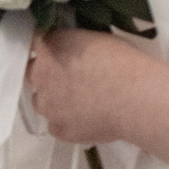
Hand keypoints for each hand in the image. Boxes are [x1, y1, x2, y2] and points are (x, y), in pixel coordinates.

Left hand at [25, 27, 151, 148]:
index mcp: (50, 47)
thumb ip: (74, 43)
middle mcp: (40, 76)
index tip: (57, 50)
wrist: (134, 98)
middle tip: (71, 77)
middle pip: (33, 73)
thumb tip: (71, 49)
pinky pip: (56, 124)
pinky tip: (87, 119)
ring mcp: (47, 106)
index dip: (47, 47)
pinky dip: (67, 121)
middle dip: (47, 74)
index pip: (34, 42)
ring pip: (42, 102)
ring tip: (81, 101)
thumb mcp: (96, 39)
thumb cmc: (123, 63)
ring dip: (54, 100)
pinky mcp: (58, 129)